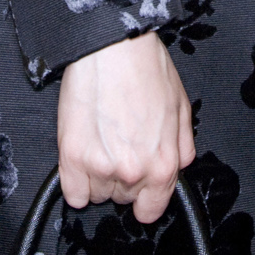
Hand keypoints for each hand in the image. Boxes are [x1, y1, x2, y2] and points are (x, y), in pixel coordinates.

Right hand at [58, 31, 194, 222]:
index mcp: (164, 164)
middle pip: (123, 199)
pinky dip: (74, 180)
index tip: (137, 186)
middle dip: (122, 176)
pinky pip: (72, 194)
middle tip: (119, 144)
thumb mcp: (181, 106)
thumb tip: (176, 165)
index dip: (144, 196)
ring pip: (97, 194)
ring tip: (100, 140)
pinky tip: (82, 155)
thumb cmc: (145, 67)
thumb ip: (181, 146)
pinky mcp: (73, 157)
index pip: (151, 210)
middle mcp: (134, 172)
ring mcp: (102, 167)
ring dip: (97, 175)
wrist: (113, 45)